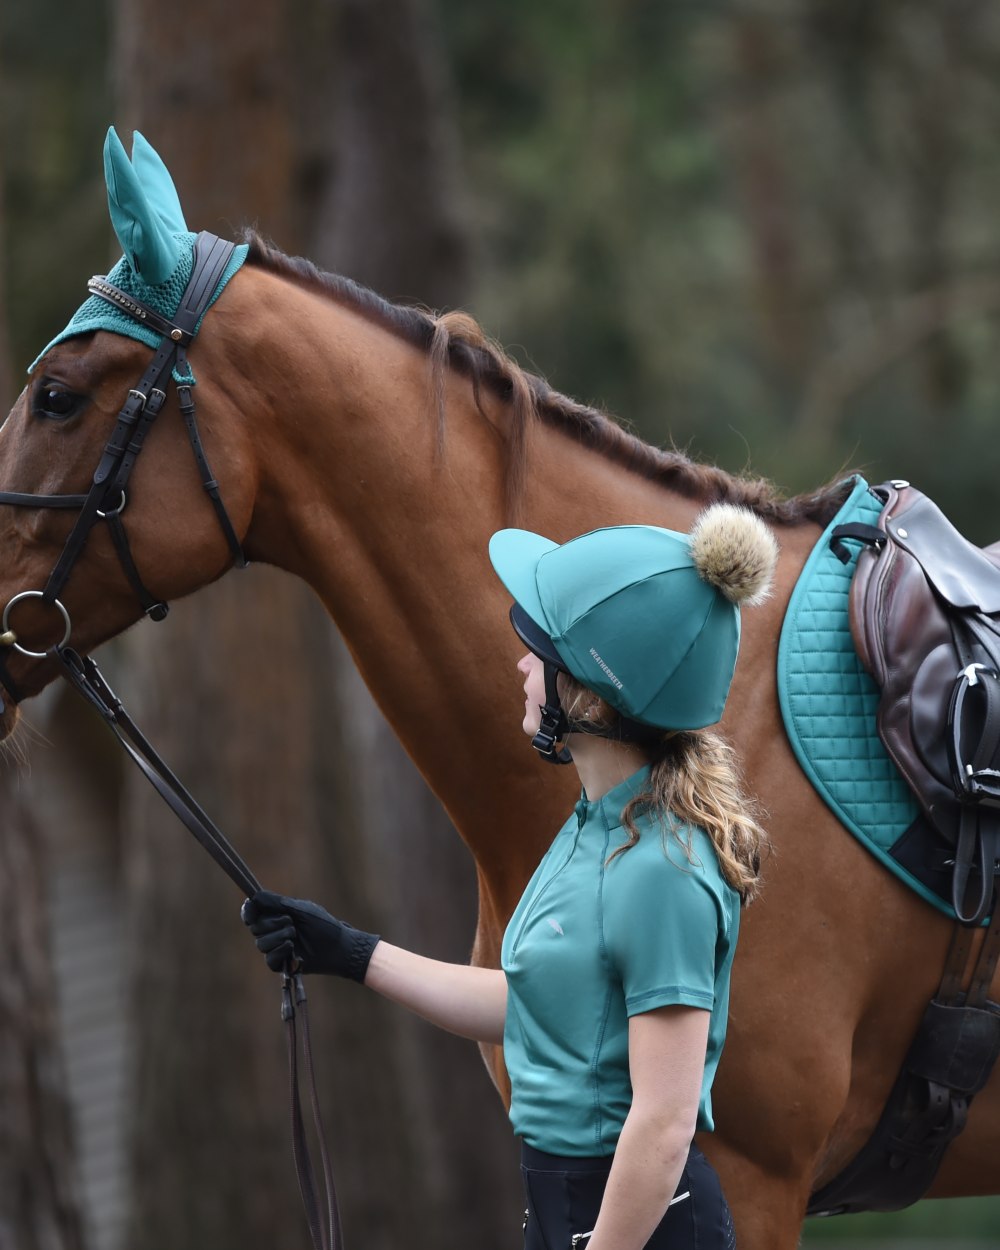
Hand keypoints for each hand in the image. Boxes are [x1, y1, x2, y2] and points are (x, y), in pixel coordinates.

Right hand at [241, 889, 379, 979]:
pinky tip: (291, 947)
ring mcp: (276, 947)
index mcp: (275, 914)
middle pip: (255, 927)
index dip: (248, 912)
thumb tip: (254, 896)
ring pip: (261, 944)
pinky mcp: (281, 963)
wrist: (337, 946)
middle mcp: (272, 930)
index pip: (252, 912)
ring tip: (294, 934)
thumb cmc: (322, 924)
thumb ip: (276, 903)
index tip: (251, 911)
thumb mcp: (299, 909)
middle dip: (271, 923)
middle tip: (290, 921)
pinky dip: (279, 951)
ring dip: (278, 937)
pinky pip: (269, 959)